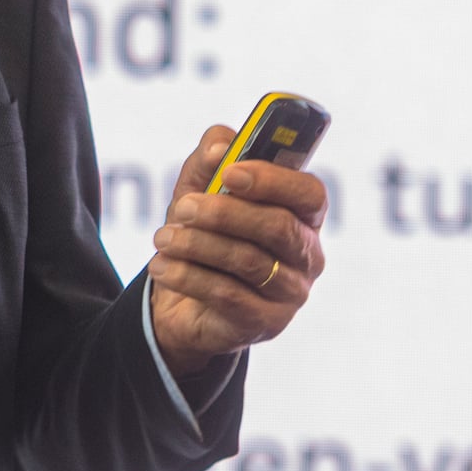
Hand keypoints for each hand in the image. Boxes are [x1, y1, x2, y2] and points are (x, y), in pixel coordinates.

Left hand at [147, 124, 328, 378]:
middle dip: (225, 214)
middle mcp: (308, 254)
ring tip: (163, 238)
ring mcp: (292, 292)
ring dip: (198, 245)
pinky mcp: (268, 323)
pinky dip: (189, 277)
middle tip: (183, 207)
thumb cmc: (204, 234)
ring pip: (249, 261)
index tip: (230, 172)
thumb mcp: (200, 189)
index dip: (273, 180)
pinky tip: (162, 266)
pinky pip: (229, 296)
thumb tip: (221, 147)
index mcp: (303, 215)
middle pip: (278, 227)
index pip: (309, 194)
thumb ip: (212, 158)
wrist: (183, 301)